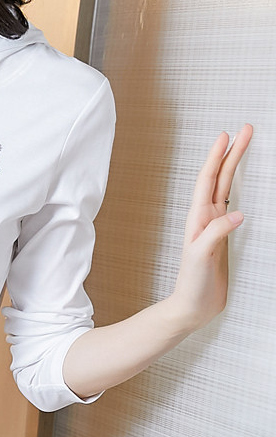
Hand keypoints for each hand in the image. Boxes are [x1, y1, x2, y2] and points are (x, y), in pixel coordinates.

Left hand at [170, 124, 253, 328]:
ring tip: (243, 147)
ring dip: (234, 167)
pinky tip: (242, 185)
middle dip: (231, 153)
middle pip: (220, 178)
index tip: (227, 135)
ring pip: (226, 188)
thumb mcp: (201, 257)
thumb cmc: (192, 283)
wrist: (192, 305)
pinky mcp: (222, 237)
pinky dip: (238, 190)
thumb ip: (216, 234)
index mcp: (198, 219)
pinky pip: (232, 205)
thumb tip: (237, 213)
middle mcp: (205, 218)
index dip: (217, 157)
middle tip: (245, 130)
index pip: (209, 181)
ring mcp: (214, 226)